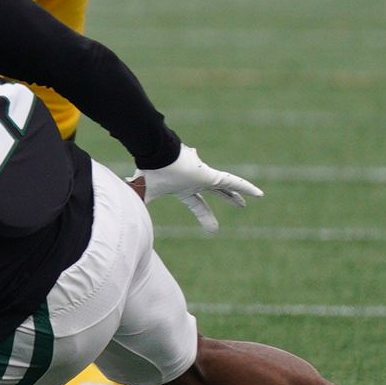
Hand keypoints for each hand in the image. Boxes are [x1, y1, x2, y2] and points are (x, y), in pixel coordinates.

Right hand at [134, 147, 263, 229]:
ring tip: (257, 196)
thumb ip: (138, 205)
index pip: (197, 204)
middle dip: (227, 199)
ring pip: (227, 186)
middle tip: (240, 206)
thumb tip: (126, 219)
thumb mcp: (144, 195)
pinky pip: (232, 182)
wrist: (153, 155)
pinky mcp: (209, 175)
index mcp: (183, 188)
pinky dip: (245, 188)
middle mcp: (195, 182)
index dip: (205, 215)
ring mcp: (203, 177)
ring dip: (239, 193)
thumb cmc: (149, 173)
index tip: (214, 230)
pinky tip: (259, 194)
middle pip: (216, 193)